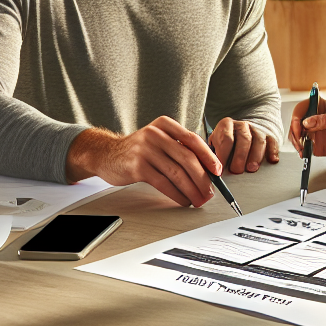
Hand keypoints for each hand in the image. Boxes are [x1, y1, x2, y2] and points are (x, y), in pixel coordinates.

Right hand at [66, 117, 221, 207]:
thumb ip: (178, 147)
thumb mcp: (158, 139)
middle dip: (202, 177)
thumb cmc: (138, 149)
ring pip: (176, 172)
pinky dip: (176, 194)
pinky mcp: (137, 166)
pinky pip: (163, 183)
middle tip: (210, 191)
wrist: (106, 154)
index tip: (218, 170)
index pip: (192, 139)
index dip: (208, 156)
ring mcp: (145, 149)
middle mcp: (155, 134)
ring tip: (199, 199)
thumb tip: (206, 168)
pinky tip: (183, 201)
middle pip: (187, 157)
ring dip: (191, 189)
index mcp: (165, 125)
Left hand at [208, 117, 279, 173]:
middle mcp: (242, 125)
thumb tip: (210, 170)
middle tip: (236, 170)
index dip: (224, 154)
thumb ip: (213, 153)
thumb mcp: (216, 142)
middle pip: (244, 139)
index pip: (226, 138)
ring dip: (255, 155)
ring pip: (258, 140)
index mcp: (226, 125)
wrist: (242, 129)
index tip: (221, 168)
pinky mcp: (269, 135)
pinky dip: (273, 151)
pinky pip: (272, 141)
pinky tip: (272, 160)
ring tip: (251, 169)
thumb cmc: (226, 142)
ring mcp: (257, 129)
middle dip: (240, 156)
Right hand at [289, 98, 325, 156]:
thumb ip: (324, 120)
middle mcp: (311, 119)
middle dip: (295, 133)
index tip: (299, 128)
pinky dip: (301, 151)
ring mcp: (312, 132)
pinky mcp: (315, 144)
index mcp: (317, 106)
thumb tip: (306, 123)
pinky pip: (304, 148)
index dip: (296, 118)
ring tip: (302, 149)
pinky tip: (304, 154)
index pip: (300, 110)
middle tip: (300, 141)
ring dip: (296, 143)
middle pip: (295, 124)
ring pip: (296, 137)